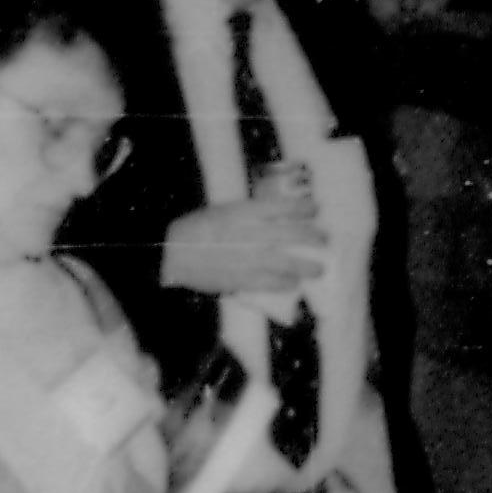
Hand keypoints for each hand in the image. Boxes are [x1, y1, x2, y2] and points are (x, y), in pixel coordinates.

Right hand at [160, 199, 325, 297]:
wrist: (167, 254)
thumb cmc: (192, 229)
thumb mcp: (220, 212)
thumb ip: (246, 215)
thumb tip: (272, 218)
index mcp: (243, 213)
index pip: (283, 208)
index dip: (303, 209)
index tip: (315, 209)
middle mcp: (250, 234)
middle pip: (292, 235)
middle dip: (312, 237)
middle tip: (324, 240)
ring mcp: (247, 259)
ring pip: (287, 262)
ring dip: (306, 266)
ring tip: (318, 269)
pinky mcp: (240, 280)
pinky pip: (270, 283)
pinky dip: (284, 284)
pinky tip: (293, 284)